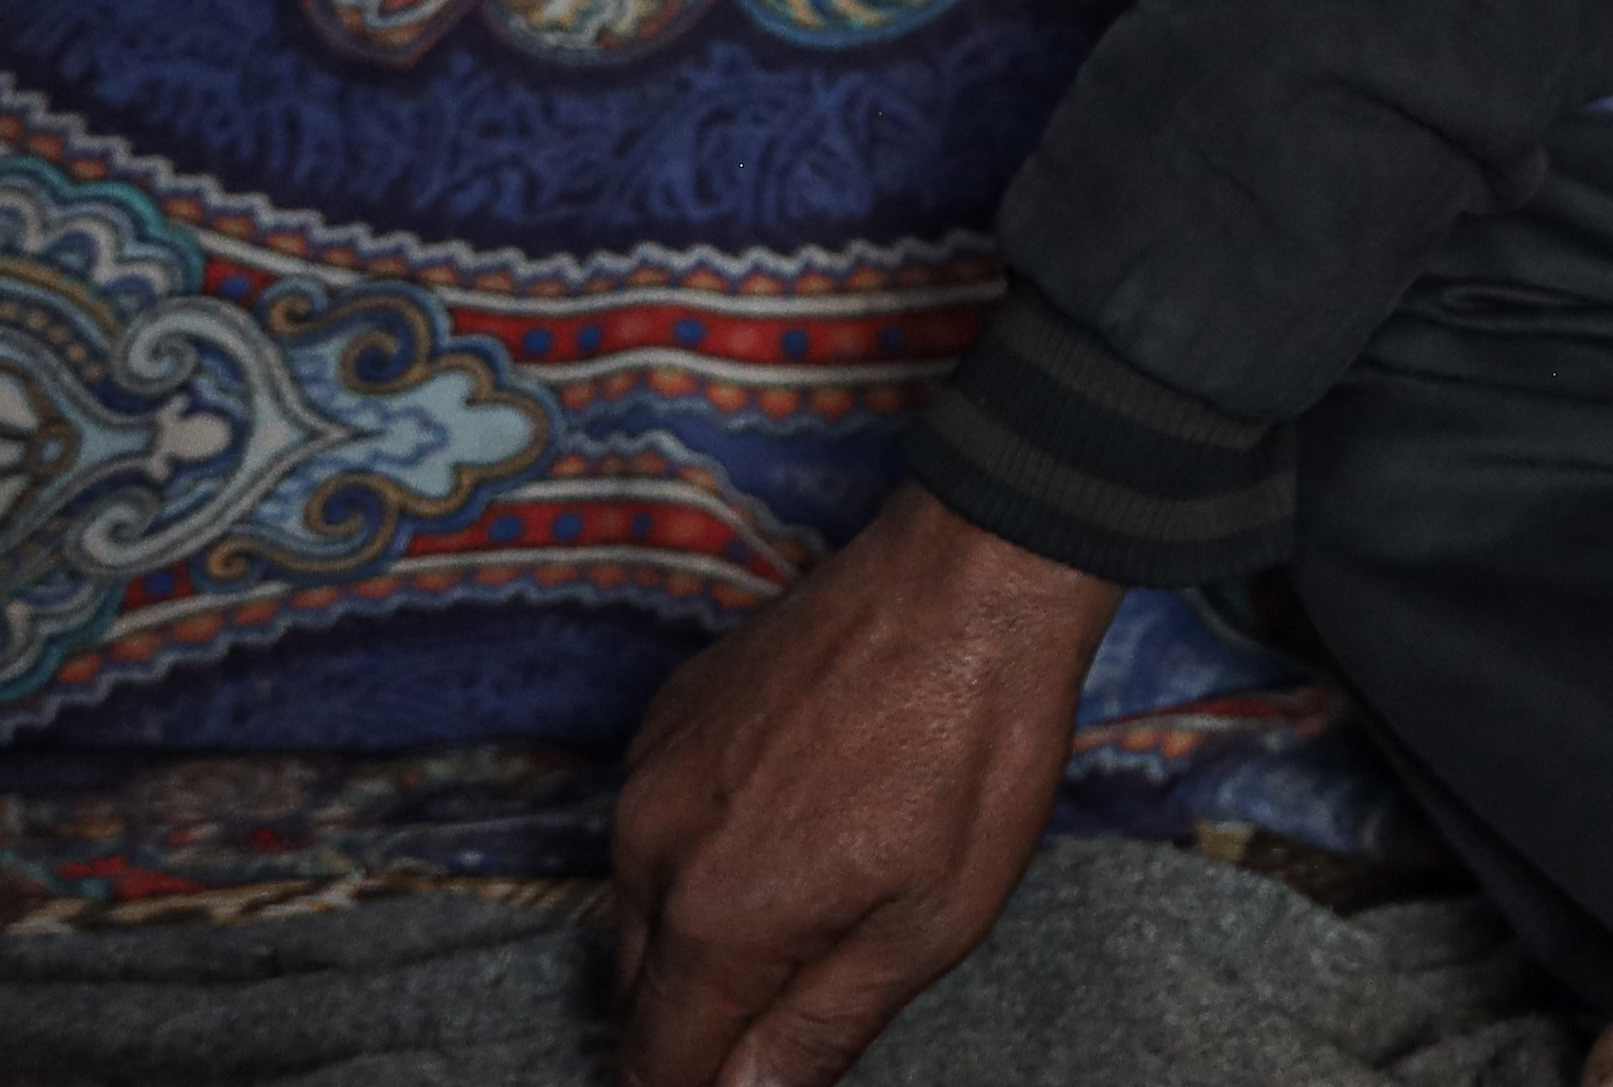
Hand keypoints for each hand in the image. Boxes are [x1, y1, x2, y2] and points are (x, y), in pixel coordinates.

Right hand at [612, 485, 1122, 1086]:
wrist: (971, 576)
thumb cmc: (973, 748)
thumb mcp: (930, 924)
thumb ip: (818, 1031)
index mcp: (715, 918)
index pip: (654, 1064)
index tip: (747, 1077)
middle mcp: (652, 846)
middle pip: (639, 992)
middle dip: (703, 1016)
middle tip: (803, 985)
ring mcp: (649, 772)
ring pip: (641, 903)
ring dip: (701, 926)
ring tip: (817, 886)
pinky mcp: (667, 714)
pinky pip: (656, 819)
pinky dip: (702, 842)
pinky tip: (795, 811)